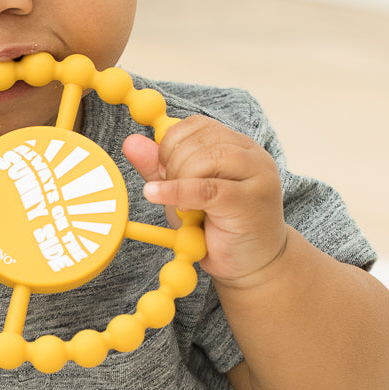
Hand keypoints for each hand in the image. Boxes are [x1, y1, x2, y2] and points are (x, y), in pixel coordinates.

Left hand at [122, 116, 287, 287]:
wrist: (253, 264)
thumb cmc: (218, 226)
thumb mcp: (181, 192)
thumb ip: (158, 167)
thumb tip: (131, 141)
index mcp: (238, 145)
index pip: (197, 125)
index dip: (170, 142)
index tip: (162, 167)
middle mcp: (252, 155)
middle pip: (201, 139)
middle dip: (173, 163)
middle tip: (169, 190)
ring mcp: (257, 176)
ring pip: (206, 159)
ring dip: (180, 180)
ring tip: (181, 206)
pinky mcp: (251, 201)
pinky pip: (206, 188)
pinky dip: (176, 191)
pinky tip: (159, 196)